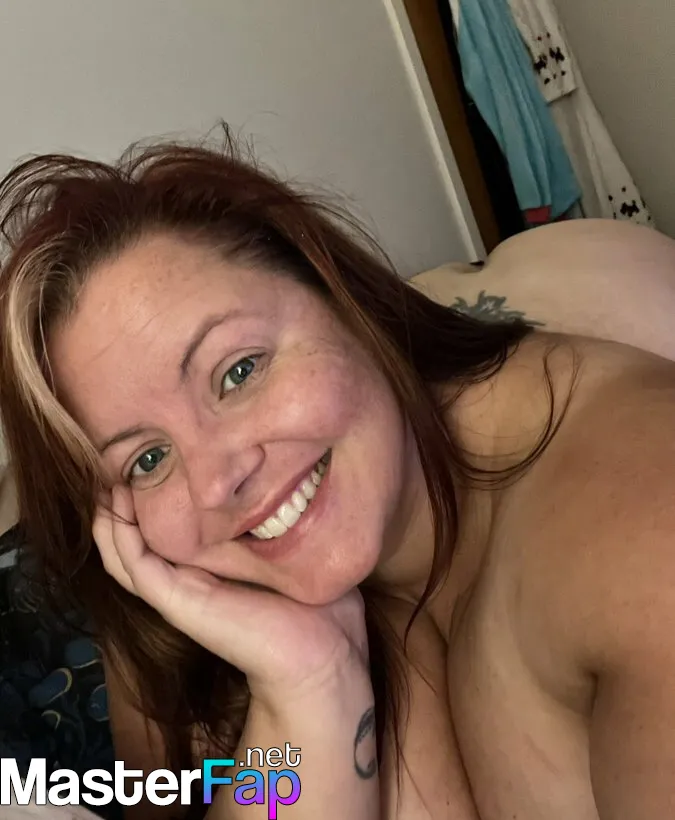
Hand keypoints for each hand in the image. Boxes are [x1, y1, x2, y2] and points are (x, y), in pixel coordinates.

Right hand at [93, 485, 370, 702]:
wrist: (323, 658)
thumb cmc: (319, 611)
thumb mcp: (299, 558)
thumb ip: (286, 532)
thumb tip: (297, 490)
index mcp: (214, 572)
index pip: (170, 538)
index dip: (153, 505)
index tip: (152, 464)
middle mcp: (191, 582)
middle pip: (138, 545)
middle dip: (124, 507)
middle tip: (116, 468)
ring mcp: (181, 593)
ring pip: (126, 557)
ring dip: (113, 520)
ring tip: (107, 484)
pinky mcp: (180, 602)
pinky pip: (137, 568)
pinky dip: (120, 540)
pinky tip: (114, 512)